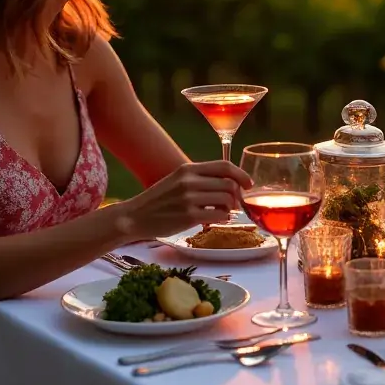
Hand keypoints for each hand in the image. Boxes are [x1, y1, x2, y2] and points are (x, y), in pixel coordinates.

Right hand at [115, 160, 252, 239]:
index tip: (249, 184)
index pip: (224, 166)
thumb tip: (228, 182)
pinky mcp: (188, 216)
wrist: (135, 217)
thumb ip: (199, 178)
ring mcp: (189, 198)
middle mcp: (189, 181)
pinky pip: (218, 215)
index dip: (241, 174)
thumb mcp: (177, 180)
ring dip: (231, 207)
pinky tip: (217, 219)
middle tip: (236, 203)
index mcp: (188, 169)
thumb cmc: (159, 200)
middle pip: (229, 184)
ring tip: (225, 212)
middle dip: (238, 195)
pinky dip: (223, 218)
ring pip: (226, 200)